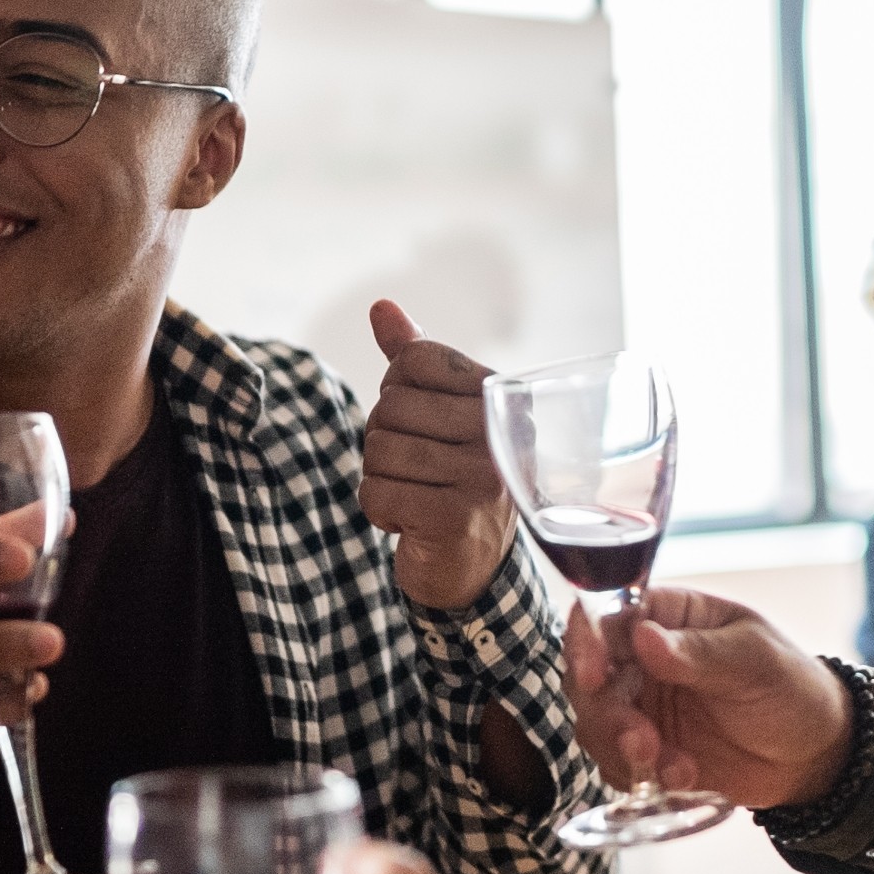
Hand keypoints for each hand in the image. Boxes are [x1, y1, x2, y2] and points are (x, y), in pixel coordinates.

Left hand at [361, 300, 516, 609]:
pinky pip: (375, 493)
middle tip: (418, 469)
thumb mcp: (438, 411)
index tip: (424, 423)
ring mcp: (481, 477)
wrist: (471, 567)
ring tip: (416, 494)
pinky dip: (379, 510)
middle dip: (385, 438)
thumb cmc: (450, 476)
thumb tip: (381, 307)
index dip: (399, 389)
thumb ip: (413, 358)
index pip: (416, 358)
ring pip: (378, 449)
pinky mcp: (453, 518)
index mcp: (497, 397)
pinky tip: (411, 522)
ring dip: (380, 477)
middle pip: (392, 404)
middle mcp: (498, 433)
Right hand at [564, 586, 853, 808]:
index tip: (592, 675)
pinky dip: (640, 779)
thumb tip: (642, 637)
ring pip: (595, 725)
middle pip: (587, 678)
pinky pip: (617, 766)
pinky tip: (685, 779)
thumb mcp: (756, 660)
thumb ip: (700, 653)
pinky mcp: (645, 752)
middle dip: (606, 714)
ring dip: (622, 751)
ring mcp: (639, 708)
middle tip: (642, 741)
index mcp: (663, 618)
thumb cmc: (791, 686)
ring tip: (672, 767)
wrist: (817, 756)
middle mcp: (639, 660)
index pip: (603, 617)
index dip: (586, 642)